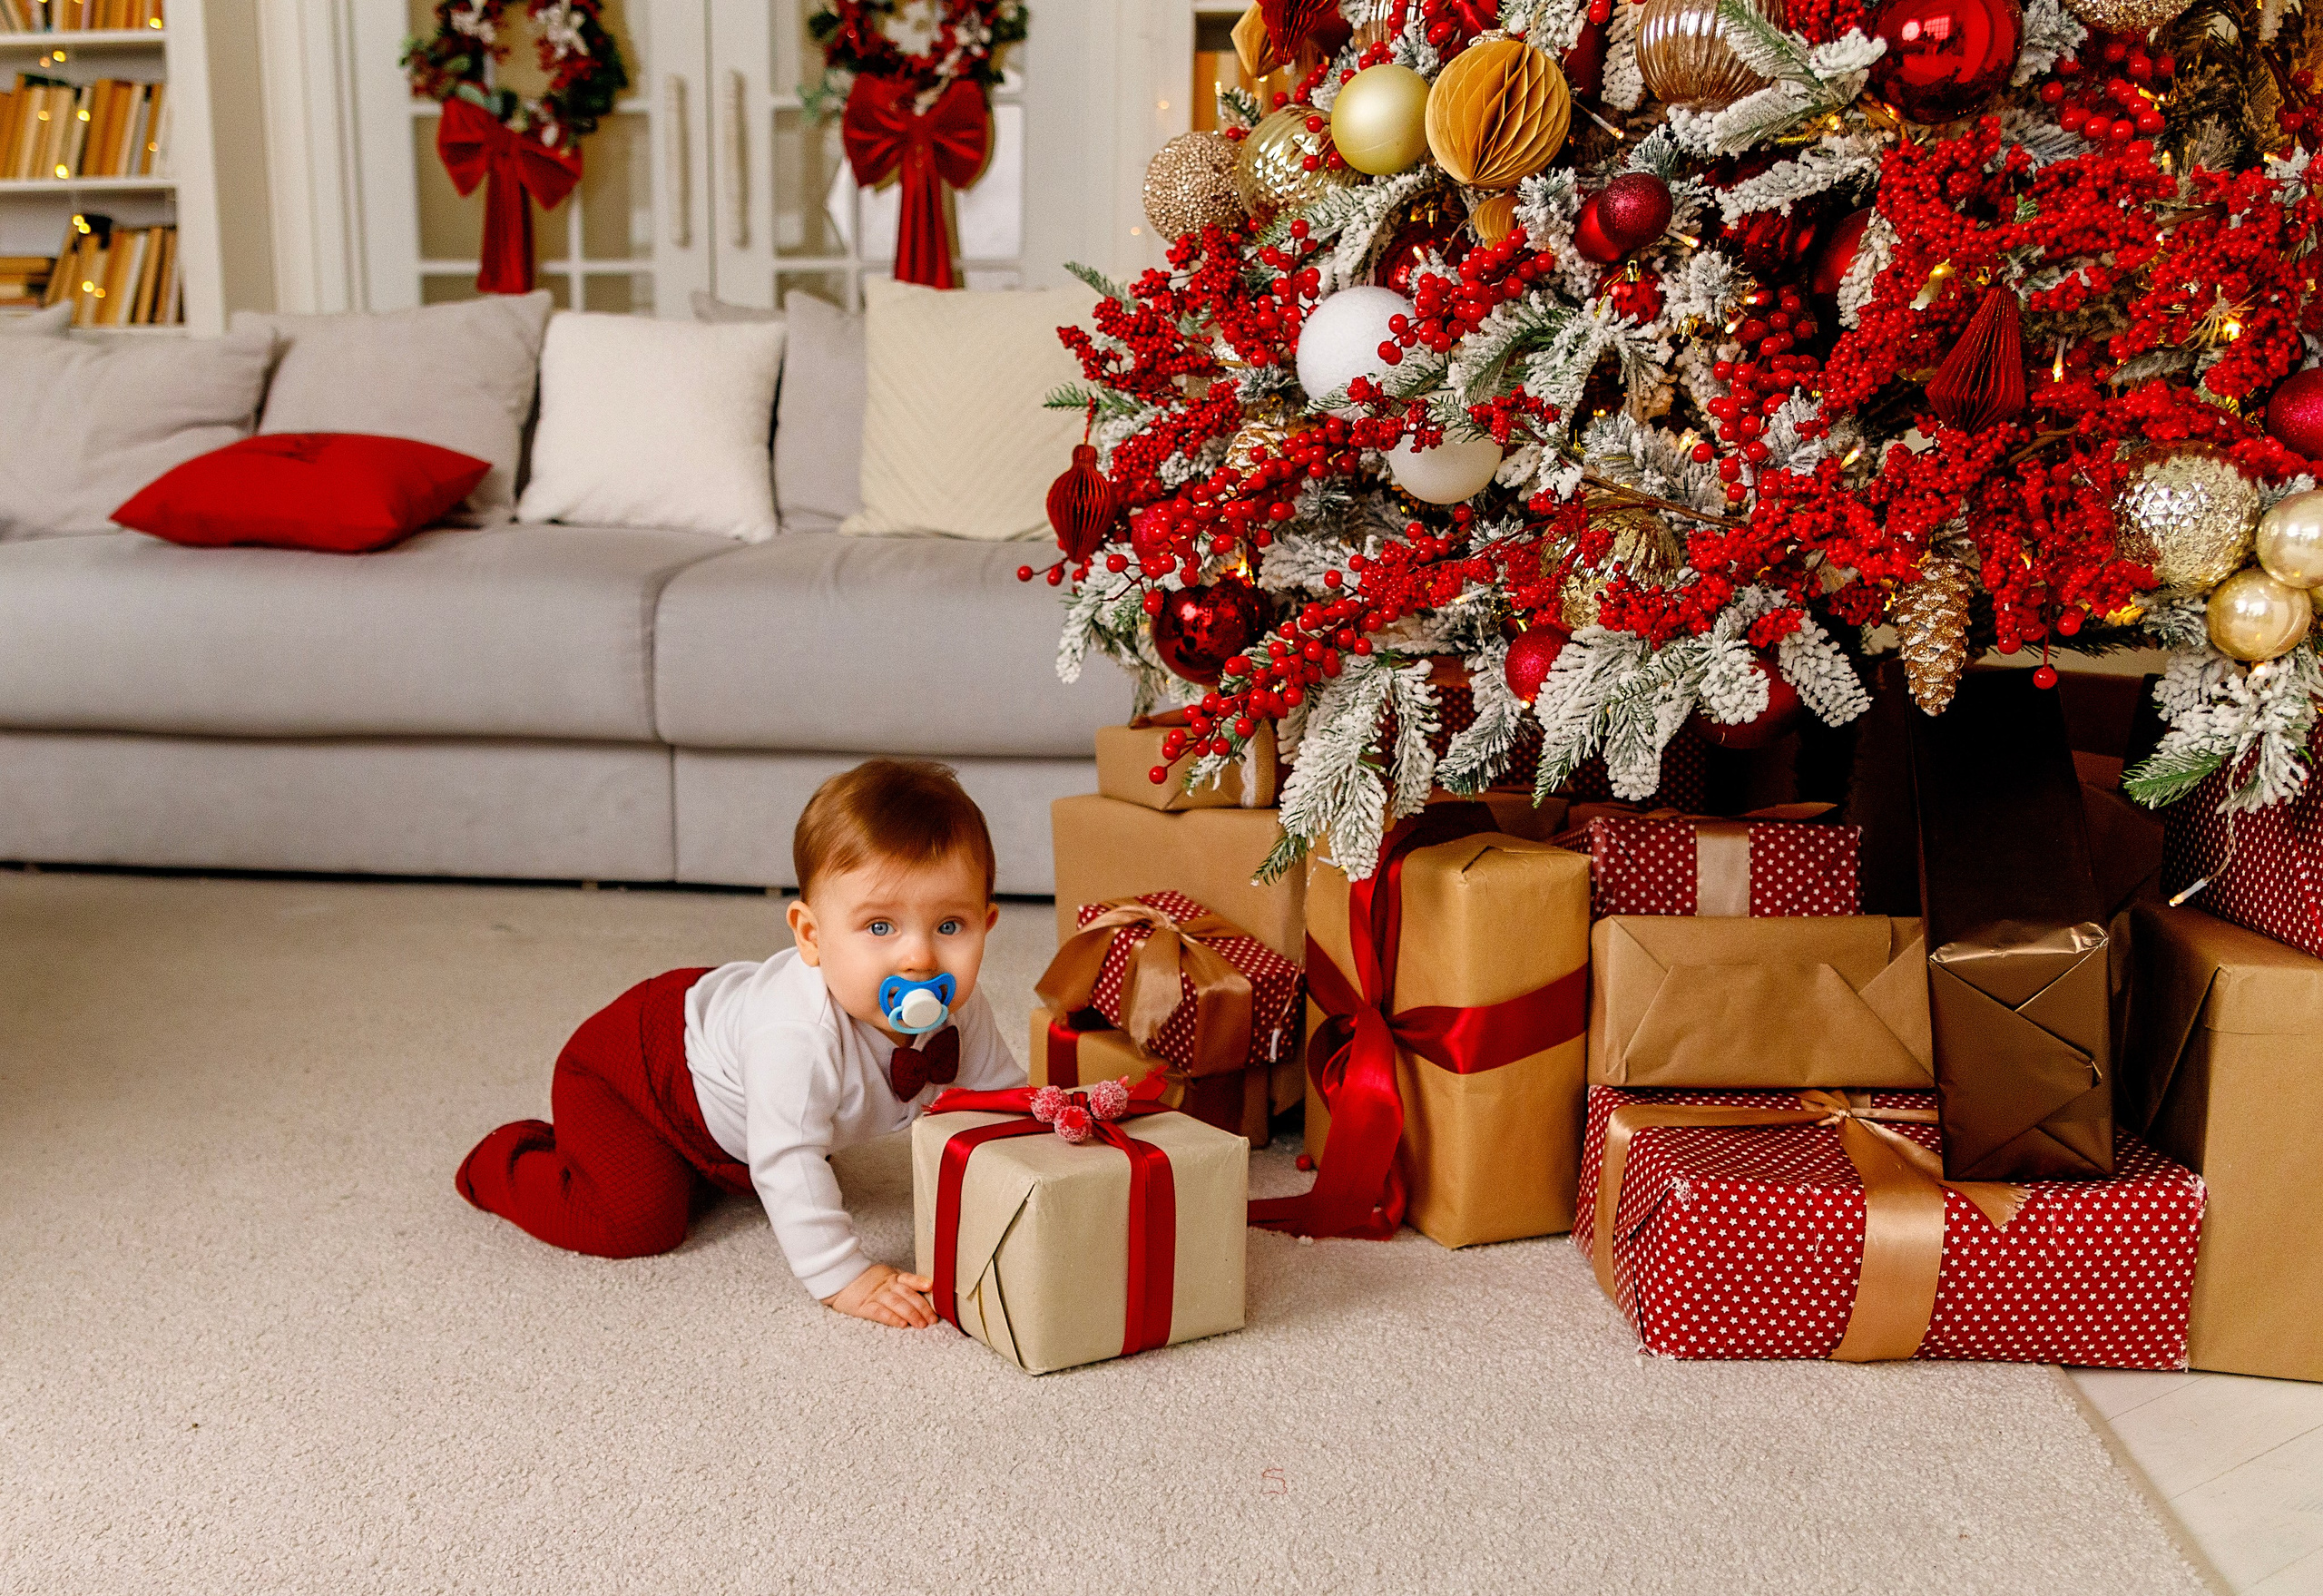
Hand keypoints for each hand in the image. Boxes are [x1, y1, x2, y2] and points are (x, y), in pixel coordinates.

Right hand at [823, 1262, 937, 1328]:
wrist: (838, 1282)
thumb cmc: (866, 1283)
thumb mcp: (886, 1278)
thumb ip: (903, 1284)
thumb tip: (927, 1292)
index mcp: (893, 1277)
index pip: (909, 1279)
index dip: (920, 1283)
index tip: (931, 1288)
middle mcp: (886, 1286)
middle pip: (907, 1294)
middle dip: (922, 1307)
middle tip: (932, 1319)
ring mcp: (875, 1296)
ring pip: (896, 1303)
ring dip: (911, 1314)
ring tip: (921, 1324)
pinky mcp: (863, 1307)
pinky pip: (879, 1313)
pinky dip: (891, 1318)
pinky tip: (901, 1324)